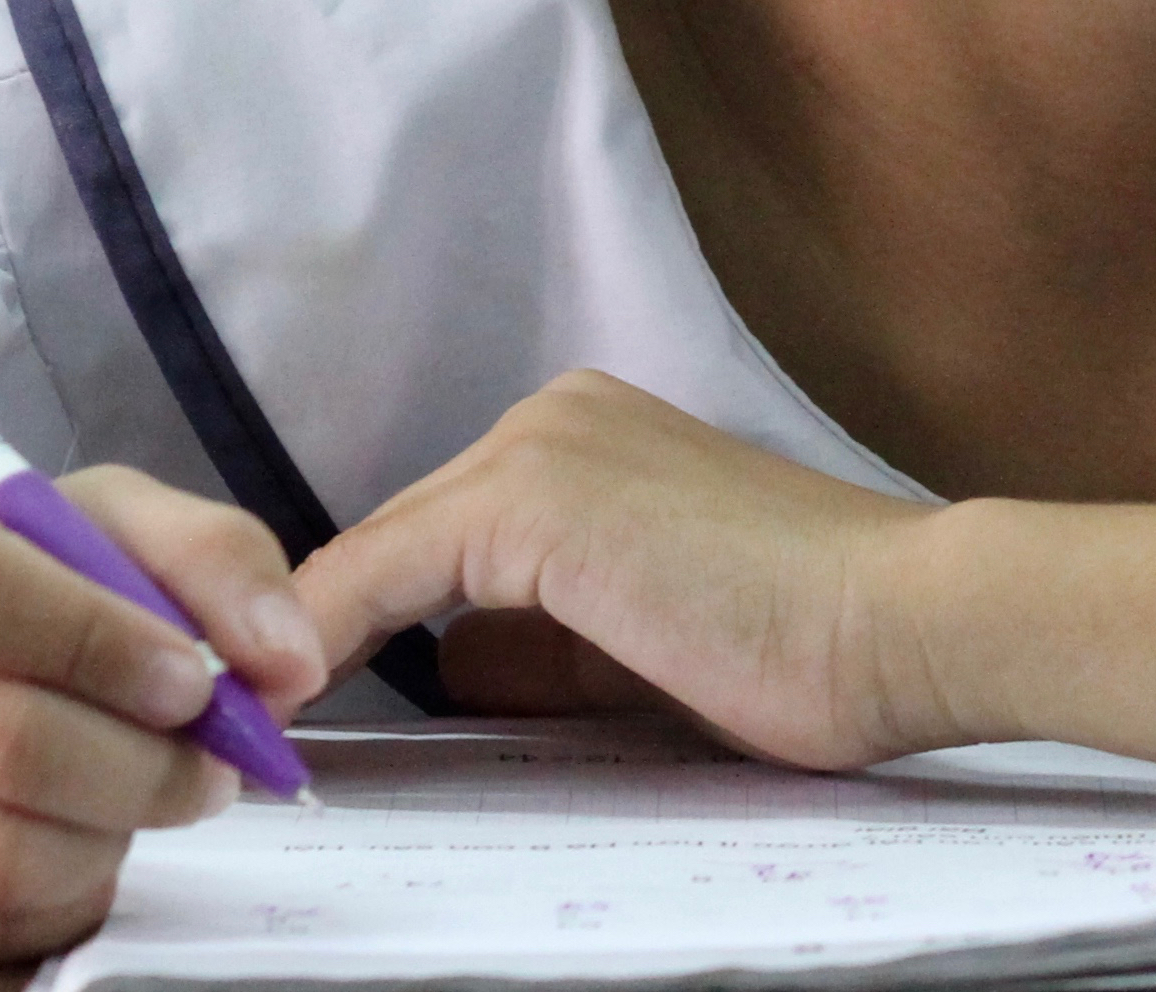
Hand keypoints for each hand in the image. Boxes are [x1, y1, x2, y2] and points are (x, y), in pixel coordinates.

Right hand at [0, 469, 323, 963]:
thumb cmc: (23, 595)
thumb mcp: (117, 532)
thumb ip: (218, 565)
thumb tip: (287, 662)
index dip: (96, 642)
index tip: (192, 680)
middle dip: (142, 768)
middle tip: (211, 770)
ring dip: (109, 840)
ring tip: (142, 803)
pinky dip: (56, 902)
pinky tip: (79, 848)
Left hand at [293, 372, 951, 772]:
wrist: (901, 622)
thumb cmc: (807, 650)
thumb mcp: (643, 647)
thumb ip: (547, 647)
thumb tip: (456, 674)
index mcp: (590, 438)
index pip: (435, 542)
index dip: (362, 633)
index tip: (299, 714)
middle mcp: (553, 418)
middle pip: (395, 546)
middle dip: (326, 639)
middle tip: (254, 734)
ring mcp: (540, 448)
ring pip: (379, 561)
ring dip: (318, 646)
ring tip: (261, 735)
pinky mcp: (531, 499)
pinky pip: (381, 579)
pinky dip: (323, 642)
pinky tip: (288, 706)